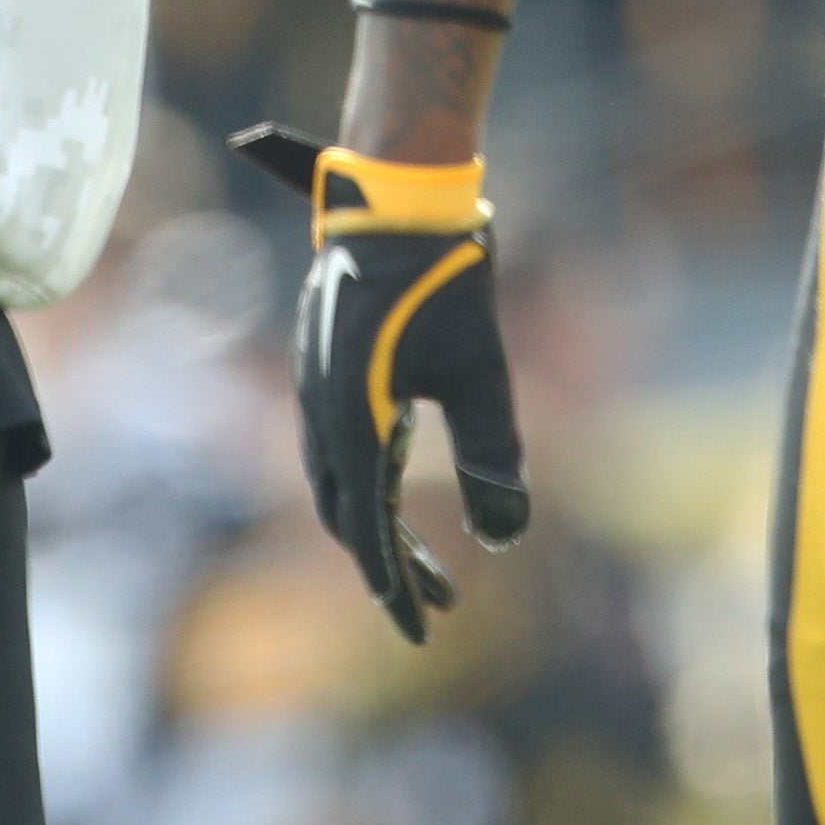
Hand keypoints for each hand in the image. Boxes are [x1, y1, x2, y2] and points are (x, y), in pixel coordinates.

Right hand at [235, 123, 529, 641]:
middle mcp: (320, 410)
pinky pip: (337, 442)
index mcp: (352, 421)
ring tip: (428, 558)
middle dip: (390, 564)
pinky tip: (404, 479)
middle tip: (440, 601)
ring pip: (338, 480)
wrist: (398, 194)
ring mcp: (315, 386)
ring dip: (379, 522)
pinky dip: (368, 479)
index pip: (368, 528)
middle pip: (347, 513)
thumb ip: (493, 454)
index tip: (423, 631)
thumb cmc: (447, 278)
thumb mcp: (482, 371)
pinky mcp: (324, 363)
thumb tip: (509, 535)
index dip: (396, 584)